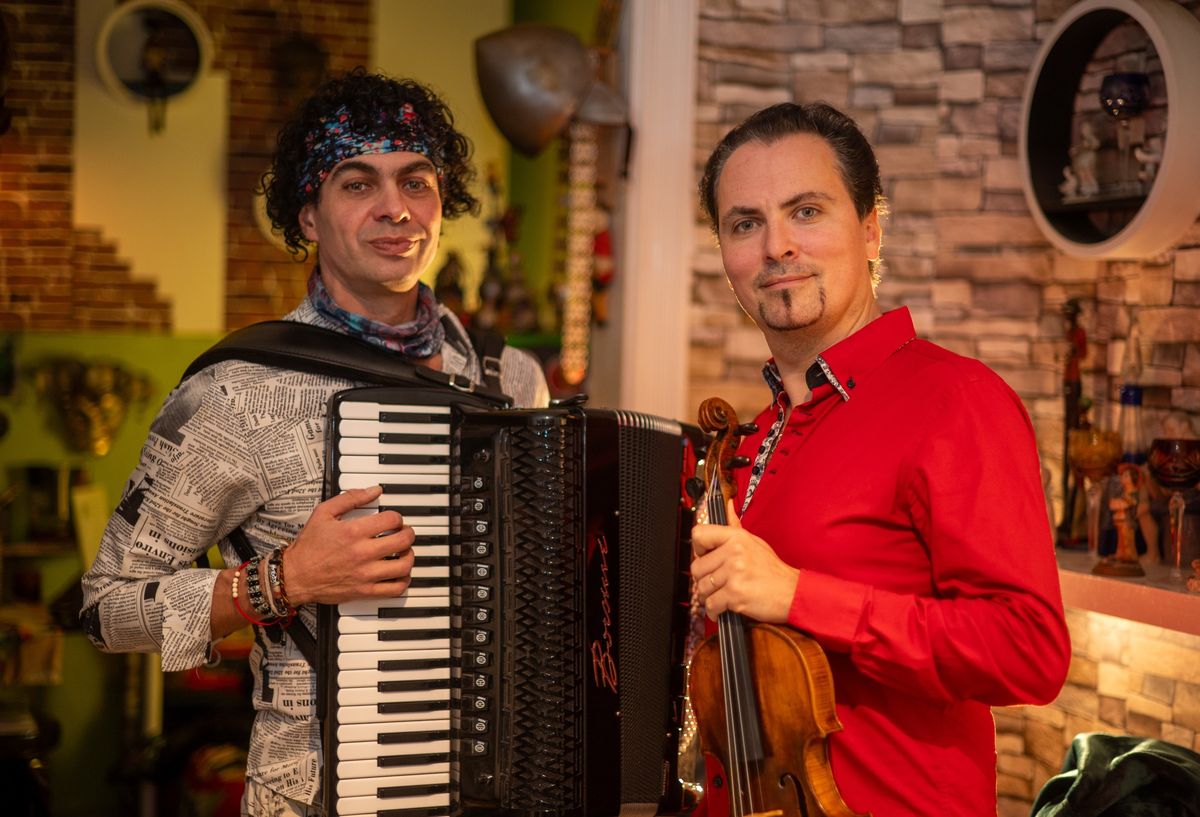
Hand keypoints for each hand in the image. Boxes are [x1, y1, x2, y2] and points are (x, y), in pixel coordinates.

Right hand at [281, 486, 415, 605]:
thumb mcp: (324, 513)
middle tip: (404, 533)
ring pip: (404, 565)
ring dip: (409, 556)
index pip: (392, 520)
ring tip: (404, 552)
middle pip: (403, 541)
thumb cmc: (308, 546)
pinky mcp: (365, 591)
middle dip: (408, 533)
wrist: (295, 576)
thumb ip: (350, 498)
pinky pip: (395, 589)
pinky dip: (404, 580)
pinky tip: (400, 573)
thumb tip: (374, 490)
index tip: (394, 520)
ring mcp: (365, 574)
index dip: (397, 517)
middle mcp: (362, 553)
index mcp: (354, 532)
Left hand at [691, 498, 798, 622]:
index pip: (699, 535)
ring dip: (708, 596)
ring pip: (702, 588)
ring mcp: (734, 574)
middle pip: (697, 567)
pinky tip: (722, 609)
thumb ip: (735, 526)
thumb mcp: (755, 542)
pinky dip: (714, 611)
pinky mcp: (735, 594)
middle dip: (703, 579)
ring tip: (721, 595)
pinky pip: (711, 604)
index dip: (698, 549)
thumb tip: (727, 506)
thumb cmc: (773, 570)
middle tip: (715, 583)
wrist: (792, 593)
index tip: (705, 556)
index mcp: (736, 537)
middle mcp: (734, 553)